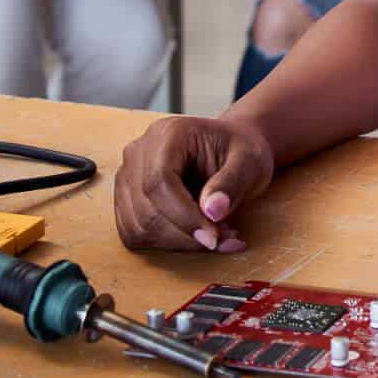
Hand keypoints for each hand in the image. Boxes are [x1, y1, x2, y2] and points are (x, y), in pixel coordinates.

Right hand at [113, 115, 273, 252]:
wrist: (232, 150)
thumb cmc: (240, 150)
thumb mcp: (249, 161)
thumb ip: (232, 183)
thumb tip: (212, 211)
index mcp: (168, 134)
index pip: (159, 182)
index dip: (184, 217)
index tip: (213, 237)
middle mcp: (139, 152)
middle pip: (146, 211)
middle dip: (186, 235)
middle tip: (225, 239)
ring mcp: (128, 177)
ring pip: (138, 228)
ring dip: (179, 243)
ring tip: (216, 234)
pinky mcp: (127, 200)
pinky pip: (136, 234)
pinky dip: (168, 243)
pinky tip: (196, 235)